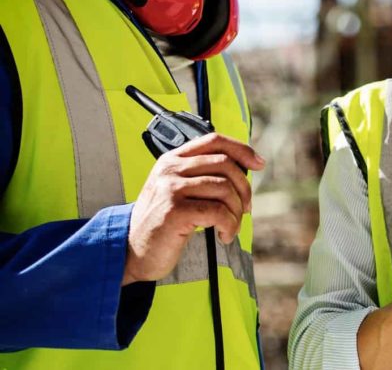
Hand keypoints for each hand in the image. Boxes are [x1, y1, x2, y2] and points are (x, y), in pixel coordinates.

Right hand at [123, 133, 264, 285]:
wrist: (131, 252)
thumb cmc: (162, 223)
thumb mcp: (179, 191)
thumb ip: (203, 175)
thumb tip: (247, 168)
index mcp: (172, 159)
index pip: (214, 140)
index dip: (242, 150)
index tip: (259, 164)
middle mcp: (170, 169)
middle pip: (226, 165)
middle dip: (244, 188)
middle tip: (244, 209)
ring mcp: (170, 188)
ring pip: (225, 189)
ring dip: (236, 212)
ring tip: (231, 226)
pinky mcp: (174, 210)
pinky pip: (219, 212)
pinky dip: (229, 225)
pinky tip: (224, 236)